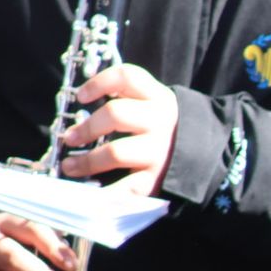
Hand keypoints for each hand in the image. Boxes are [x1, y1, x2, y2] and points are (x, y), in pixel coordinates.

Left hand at [60, 62, 178, 196]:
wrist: (201, 154)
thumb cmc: (161, 127)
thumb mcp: (153, 103)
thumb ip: (125, 96)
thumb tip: (79, 102)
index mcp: (157, 97)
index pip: (126, 77)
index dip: (99, 83)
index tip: (81, 96)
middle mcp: (159, 121)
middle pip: (115, 114)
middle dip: (87, 127)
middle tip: (70, 138)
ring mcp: (158, 151)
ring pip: (115, 152)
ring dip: (87, 161)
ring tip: (70, 166)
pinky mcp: (155, 178)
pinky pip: (126, 187)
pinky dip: (105, 193)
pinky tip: (90, 194)